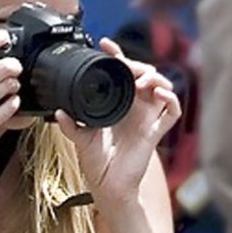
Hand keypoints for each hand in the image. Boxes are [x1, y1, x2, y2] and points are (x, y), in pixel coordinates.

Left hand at [55, 37, 181, 205]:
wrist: (108, 186)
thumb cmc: (98, 164)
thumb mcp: (81, 140)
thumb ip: (71, 125)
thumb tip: (58, 112)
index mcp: (119, 104)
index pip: (122, 73)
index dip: (117, 56)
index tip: (105, 45)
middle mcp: (136, 108)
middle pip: (146, 74)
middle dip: (138, 65)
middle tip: (125, 67)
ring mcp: (148, 118)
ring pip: (163, 86)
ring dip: (154, 78)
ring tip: (140, 81)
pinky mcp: (157, 131)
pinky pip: (173, 110)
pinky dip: (170, 98)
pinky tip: (158, 94)